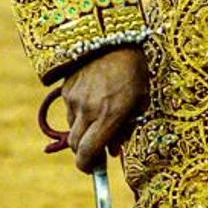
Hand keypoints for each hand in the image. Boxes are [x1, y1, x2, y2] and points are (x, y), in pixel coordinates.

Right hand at [62, 45, 148, 171]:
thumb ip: (126, 129)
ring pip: (73, 128)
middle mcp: (89, 110)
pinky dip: (80, 113)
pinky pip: (70, 110)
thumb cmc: (134, 71)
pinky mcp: (66, 89)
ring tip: (100, 117)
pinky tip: (93, 100)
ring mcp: (75, 99)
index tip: (93, 170)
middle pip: (76, 146)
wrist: (112, 38)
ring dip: (83, 131)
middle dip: (84, 153)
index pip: (88, 152)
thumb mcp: (140, 101)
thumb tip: (112, 151)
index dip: (88, 167)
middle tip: (96, 151)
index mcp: (110, 115)